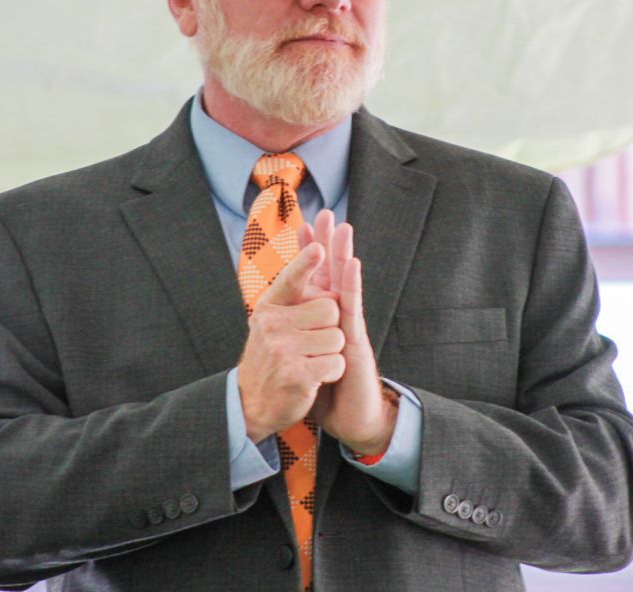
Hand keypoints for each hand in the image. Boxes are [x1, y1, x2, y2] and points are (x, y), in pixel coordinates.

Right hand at [236, 243, 345, 443]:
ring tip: (311, 361)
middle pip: (330, 309)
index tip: (319, 247)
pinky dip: (333, 372)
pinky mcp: (296, 375)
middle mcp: (272, 326)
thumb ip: (291, 295)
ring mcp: (283, 350)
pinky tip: (315, 378)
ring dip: (332, 352)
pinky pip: (336, 363)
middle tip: (313, 343)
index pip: (290, 279)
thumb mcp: (272, 323)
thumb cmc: (271, 358)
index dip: (305, 263)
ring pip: (337, 338)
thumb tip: (317, 249)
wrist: (250, 405)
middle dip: (332, 326)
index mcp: (269, 308)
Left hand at [300, 211, 397, 455]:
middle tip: (326, 212)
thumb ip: (296, 341)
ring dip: (343, 254)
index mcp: (323, 321)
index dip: (311, 252)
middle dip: (329, 242)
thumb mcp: (305, 361)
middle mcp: (338, 319)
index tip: (303, 224)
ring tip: (343, 227)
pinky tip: (351, 264)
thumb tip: (275, 332)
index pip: (316, 279)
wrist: (352, 420)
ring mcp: (349, 327)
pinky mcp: (357, 340)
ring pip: (345, 283)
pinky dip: (351, 284)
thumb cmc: (329, 393)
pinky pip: (353, 307)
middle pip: (333, 272)